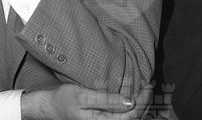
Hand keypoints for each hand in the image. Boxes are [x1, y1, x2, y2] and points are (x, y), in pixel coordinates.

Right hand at [21, 83, 152, 119]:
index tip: (148, 85)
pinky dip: (131, 106)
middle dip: (145, 102)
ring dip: (140, 104)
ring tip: (145, 88)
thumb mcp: (83, 96)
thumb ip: (106, 99)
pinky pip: (122, 115)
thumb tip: (130, 101)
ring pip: (129, 118)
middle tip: (150, 84)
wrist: (51, 107)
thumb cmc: (64, 99)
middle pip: (133, 118)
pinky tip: (132, 95)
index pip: (131, 115)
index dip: (143, 101)